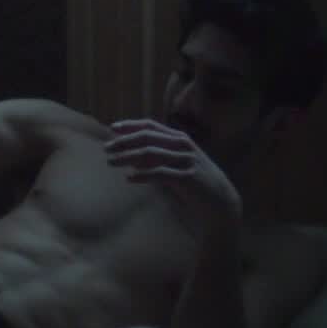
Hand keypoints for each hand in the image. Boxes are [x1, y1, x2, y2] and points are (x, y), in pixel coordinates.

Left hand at [105, 119, 242, 235]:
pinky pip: (159, 173)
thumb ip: (157, 159)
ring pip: (150, 154)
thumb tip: (132, 159)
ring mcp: (186, 160)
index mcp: (179, 139)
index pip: (151, 126)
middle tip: (106, 148)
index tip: (112, 128)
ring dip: (127, 157)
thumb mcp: (176, 166)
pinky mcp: (187, 177)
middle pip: (147, 138)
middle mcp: (183, 145)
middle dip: (124, 141)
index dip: (131, 125)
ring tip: (111, 162)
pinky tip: (129, 179)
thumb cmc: (194, 183)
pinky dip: (142, 175)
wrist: (220, 202)